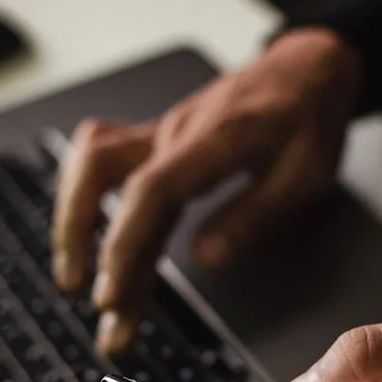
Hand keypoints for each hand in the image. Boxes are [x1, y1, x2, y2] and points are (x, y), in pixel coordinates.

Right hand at [51, 27, 361, 353]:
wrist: (306, 70)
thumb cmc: (309, 118)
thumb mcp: (307, 173)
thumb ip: (254, 215)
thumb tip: (205, 259)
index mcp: (216, 138)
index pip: (151, 191)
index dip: (125, 245)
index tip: (113, 294)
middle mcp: (176, 131)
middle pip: (109, 182)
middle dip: (90, 250)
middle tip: (102, 312)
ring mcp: (160, 133)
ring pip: (91, 165)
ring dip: (73, 220)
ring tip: (73, 277)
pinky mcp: (155, 140)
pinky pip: (100, 158)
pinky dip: (82, 197)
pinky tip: (82, 234)